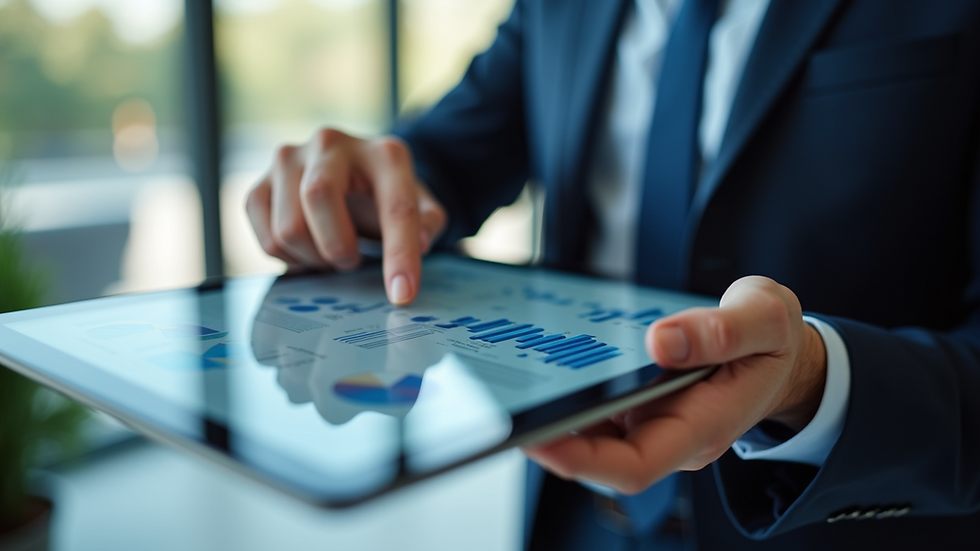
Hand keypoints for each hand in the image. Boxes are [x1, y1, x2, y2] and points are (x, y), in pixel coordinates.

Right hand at [246, 128, 447, 304]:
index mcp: (383, 152)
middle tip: (352, 260)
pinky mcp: (259, 184)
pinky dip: (288, 258)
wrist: (352, 175)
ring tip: (331, 251)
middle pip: (318, 196)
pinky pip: (265, 237)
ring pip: (287, 226)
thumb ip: (428, 224)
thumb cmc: (384, 195)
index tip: (402, 293)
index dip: (400, 254)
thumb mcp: (420, 207)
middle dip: (338, 247)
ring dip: (313, 258)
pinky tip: (308, 249)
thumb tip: (420, 244)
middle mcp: (331, 143)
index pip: (395, 205)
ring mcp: (288, 159)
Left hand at [523, 276, 826, 493]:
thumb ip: (720, 331)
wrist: (781, 351)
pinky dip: (571, 392)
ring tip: (511, 382)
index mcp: (702, 426)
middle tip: (502, 405)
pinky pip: (598, 407)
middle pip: (600, 455)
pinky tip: (545, 366)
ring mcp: (653, 422)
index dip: (581, 460)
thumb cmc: (772, 340)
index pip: (633, 465)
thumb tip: (662, 342)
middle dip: (550, 436)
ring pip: (593, 433)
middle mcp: (671, 434)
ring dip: (554, 414)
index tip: (537, 438)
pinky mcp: (641, 405)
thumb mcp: (764, 318)